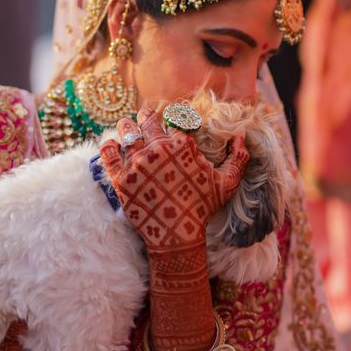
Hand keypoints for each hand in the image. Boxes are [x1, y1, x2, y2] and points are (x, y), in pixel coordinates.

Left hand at [99, 108, 248, 248]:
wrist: (176, 234)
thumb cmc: (202, 208)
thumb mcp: (227, 183)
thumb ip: (238, 158)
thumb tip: (241, 136)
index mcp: (182, 145)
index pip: (176, 119)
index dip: (175, 116)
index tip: (173, 119)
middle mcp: (157, 149)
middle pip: (148, 120)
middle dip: (147, 116)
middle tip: (146, 116)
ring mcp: (137, 163)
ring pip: (127, 132)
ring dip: (127, 126)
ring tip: (127, 126)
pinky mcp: (121, 178)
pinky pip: (109, 154)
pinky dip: (109, 145)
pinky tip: (112, 143)